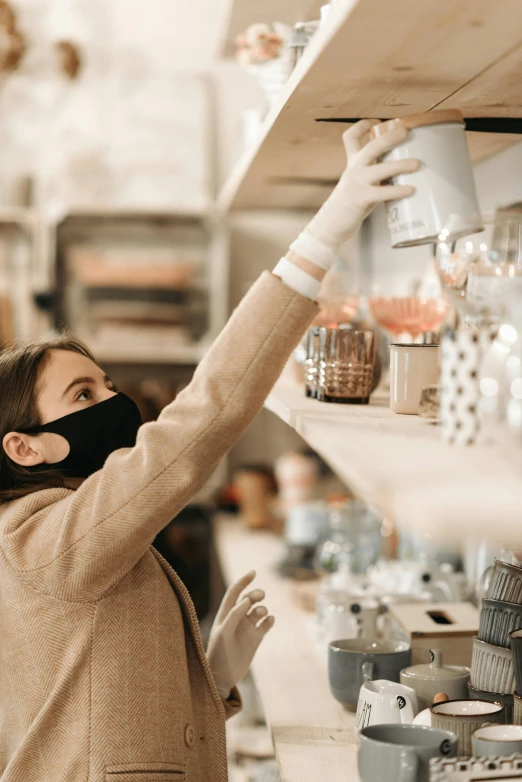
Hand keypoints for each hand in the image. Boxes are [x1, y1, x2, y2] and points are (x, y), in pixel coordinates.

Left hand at [207, 570, 273, 698]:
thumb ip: (233, 616)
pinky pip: (267, 623)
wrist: (222, 677)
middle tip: (259, 596)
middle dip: (256, 593)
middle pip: (250, 598)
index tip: (254, 572)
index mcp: (226, 614)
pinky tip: (269, 621)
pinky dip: (270, 619)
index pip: (235, 592)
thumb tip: (246, 600)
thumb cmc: (217, 653)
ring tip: (261, 614)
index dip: (243, 581)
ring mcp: (248, 628)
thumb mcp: (222, 633)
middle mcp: (237, 618)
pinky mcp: (257, 638)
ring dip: (263, 608)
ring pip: (260, 610)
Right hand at [305, 119, 418, 249]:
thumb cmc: (349, 205)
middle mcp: (353, 169)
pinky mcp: (359, 199)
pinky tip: (410, 190)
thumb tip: (403, 168)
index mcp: (352, 163)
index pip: (351, 137)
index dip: (363, 125)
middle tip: (405, 132)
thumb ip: (374, 174)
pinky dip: (397, 190)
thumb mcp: (358, 183)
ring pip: (380, 168)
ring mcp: (356, 183)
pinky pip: (382, 192)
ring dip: (400, 164)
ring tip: (417, 164)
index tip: (378, 121)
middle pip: (370, 146)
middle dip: (388, 137)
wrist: (329, 225)